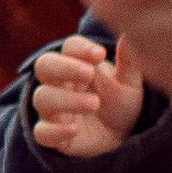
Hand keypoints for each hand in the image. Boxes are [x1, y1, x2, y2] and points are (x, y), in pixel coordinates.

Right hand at [30, 34, 143, 155]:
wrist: (123, 138)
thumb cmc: (122, 104)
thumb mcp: (130, 84)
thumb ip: (128, 62)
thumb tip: (129, 34)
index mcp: (77, 65)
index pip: (69, 47)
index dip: (80, 49)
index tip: (100, 55)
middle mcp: (59, 84)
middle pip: (44, 65)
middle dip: (64, 67)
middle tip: (89, 73)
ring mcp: (53, 110)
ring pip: (42, 97)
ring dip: (66, 99)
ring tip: (94, 103)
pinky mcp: (53, 135)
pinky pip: (41, 133)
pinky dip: (54, 131)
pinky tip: (74, 129)